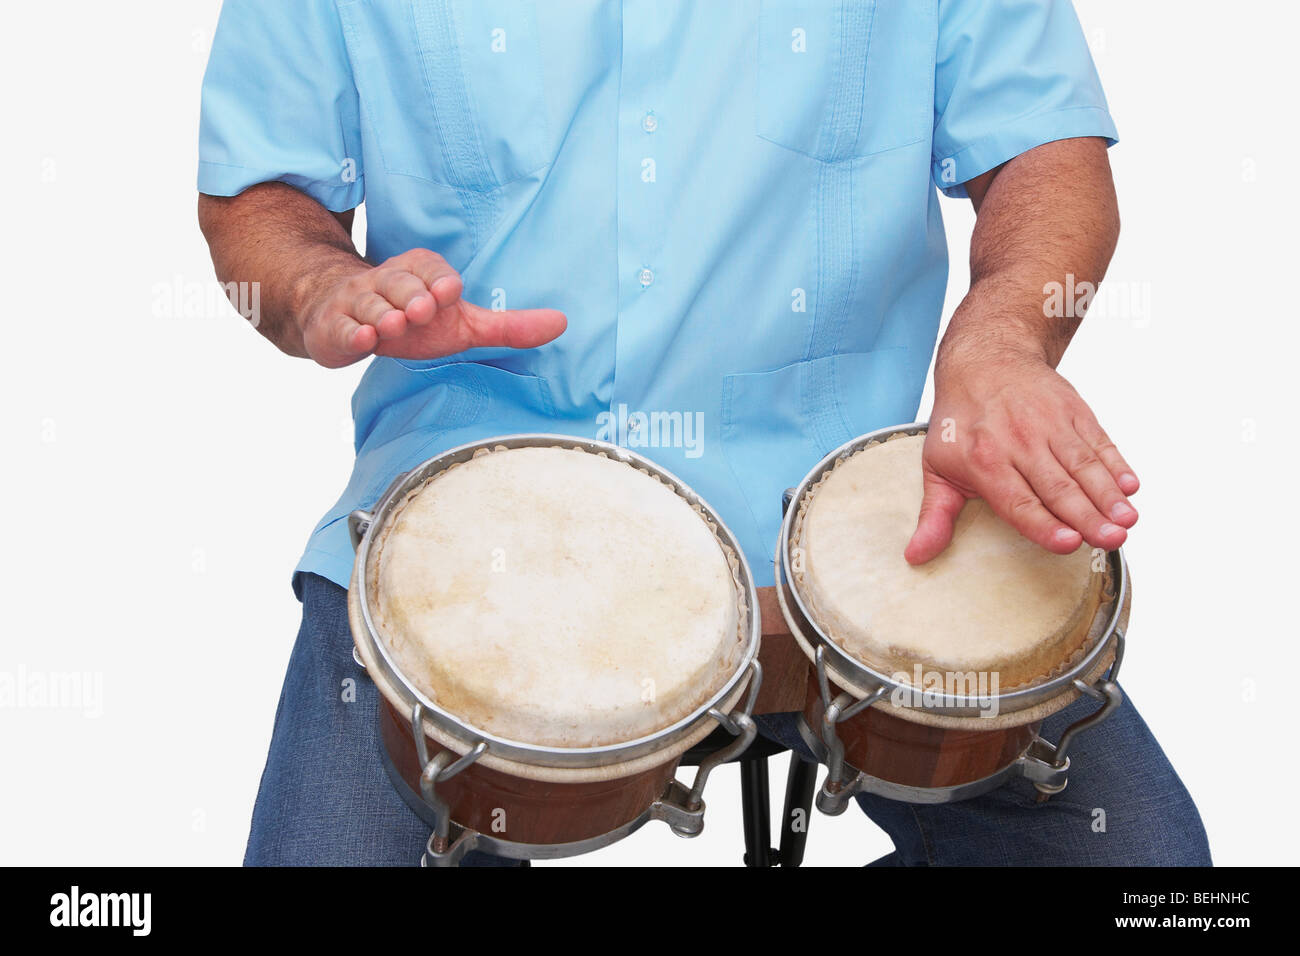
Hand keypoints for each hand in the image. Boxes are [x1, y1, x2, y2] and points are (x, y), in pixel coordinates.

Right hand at [299, 249, 566, 367]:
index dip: (439, 280)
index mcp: (420, 274)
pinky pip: (341, 327)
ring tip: (394, 325)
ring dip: (382, 314)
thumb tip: (563, 324)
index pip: (430, 269)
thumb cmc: (413, 321)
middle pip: (399, 283)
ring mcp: (358, 304)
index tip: (450, 293)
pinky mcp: (333, 327)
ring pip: (370, 305)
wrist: (344, 320)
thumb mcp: (463, 324)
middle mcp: (387, 283)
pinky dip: (351, 332)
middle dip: (411, 295)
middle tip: (422, 310)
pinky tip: (362, 339)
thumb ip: (508, 326)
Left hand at [905, 347, 1139, 563]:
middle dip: (1088, 515)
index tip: (1067, 543)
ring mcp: (1050, 424)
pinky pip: (1099, 442)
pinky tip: (1131, 486)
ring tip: (1128, 520)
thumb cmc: (959, 422)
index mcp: (983, 460)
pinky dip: (1116, 463)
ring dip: (1108, 494)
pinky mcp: (1073, 411)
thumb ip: (934, 515)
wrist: (985, 359)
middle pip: (1058, 487)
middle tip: (1112, 539)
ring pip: (1083, 465)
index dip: (1043, 523)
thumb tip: (915, 556)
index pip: (1017, 500)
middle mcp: (1019, 441)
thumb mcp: (936, 465)